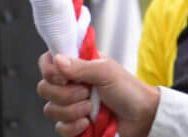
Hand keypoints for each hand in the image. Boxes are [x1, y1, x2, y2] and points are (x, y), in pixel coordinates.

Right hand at [37, 52, 159, 136]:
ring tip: (91, 108)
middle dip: (65, 94)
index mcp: (76, 65)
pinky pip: (60, 128)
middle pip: (44, 88)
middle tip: (87, 92)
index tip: (64, 77)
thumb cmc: (129, 90)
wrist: (142, 118)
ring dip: (72, 110)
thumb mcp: (106, 72)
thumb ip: (80, 66)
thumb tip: (57, 60)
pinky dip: (73, 127)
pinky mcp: (74, 125)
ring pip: (50, 110)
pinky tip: (87, 123)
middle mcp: (69, 84)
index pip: (47, 63)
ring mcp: (70, 106)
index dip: (50, 71)